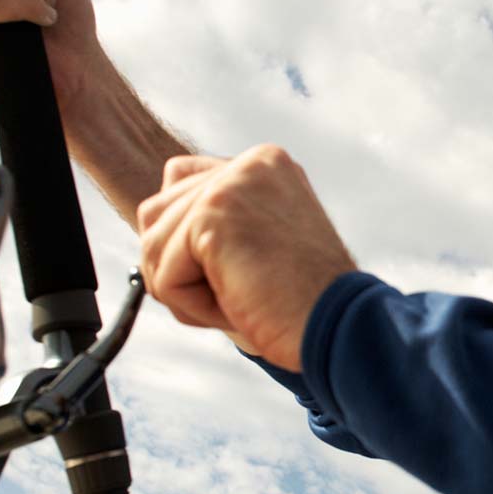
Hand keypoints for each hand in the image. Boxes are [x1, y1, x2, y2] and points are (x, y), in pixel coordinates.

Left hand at [137, 148, 358, 370]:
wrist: (343, 329)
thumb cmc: (303, 304)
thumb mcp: (259, 246)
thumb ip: (215, 221)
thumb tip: (150, 225)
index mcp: (266, 165)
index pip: (180, 182)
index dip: (191, 243)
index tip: (241, 272)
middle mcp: (250, 164)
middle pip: (156, 213)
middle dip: (181, 268)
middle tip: (240, 293)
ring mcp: (231, 184)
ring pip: (152, 245)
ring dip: (186, 290)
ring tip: (242, 300)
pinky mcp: (214, 215)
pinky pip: (163, 274)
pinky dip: (192, 307)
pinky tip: (240, 305)